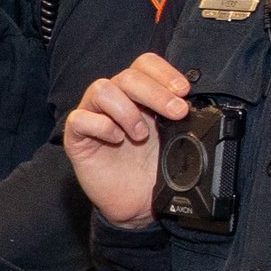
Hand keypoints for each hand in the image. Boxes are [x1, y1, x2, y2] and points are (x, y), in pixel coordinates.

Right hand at [67, 51, 194, 226]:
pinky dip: (101, 126)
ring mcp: (94, 116)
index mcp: (139, 96)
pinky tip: (116, 140)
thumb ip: (178, 117)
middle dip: (156, 93)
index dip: (164, 72)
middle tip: (177, 113)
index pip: (145, 65)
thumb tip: (193, 102)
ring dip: (127, 110)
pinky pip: (80, 119)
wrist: (138, 205)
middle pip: (128, 76)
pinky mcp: (77, 137)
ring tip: (141, 135)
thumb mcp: (174, 139)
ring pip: (102, 89)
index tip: (184, 91)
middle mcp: (115, 101)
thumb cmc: (153, 170)